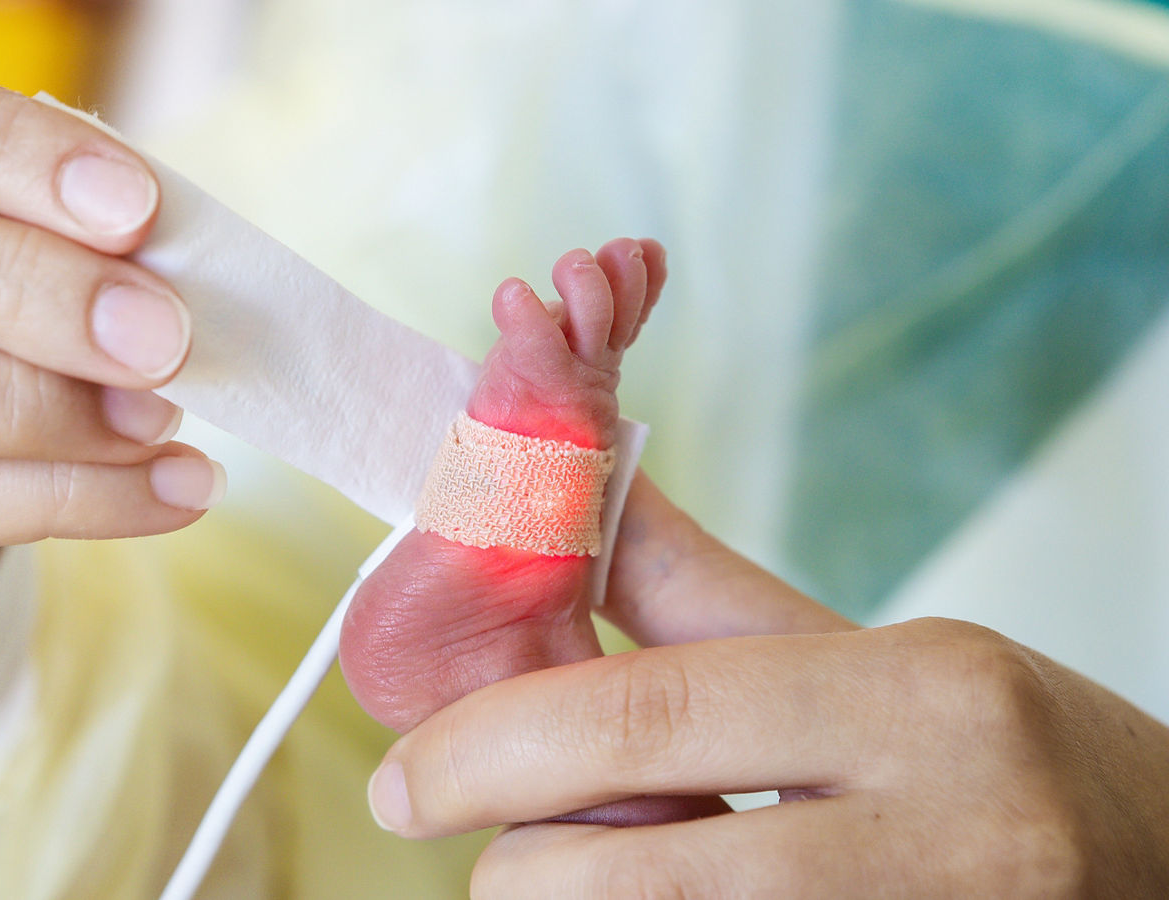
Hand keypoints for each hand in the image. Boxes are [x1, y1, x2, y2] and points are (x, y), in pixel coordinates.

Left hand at [368, 474, 1168, 896]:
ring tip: (606, 861)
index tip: (403, 777)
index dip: (493, 746)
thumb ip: (698, 590)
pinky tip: (674, 898)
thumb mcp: (875, 652)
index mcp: (920, 700)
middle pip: (631, 871)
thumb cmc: (1008, 755)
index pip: (651, 713)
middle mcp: (938, 839)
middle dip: (510, 862)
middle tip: (466, 832)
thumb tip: (564, 494)